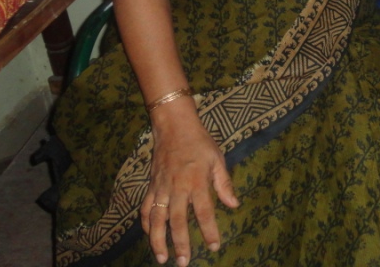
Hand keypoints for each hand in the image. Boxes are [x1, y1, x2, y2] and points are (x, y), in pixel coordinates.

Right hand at [140, 111, 239, 265]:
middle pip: (177, 220)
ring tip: (162, 258)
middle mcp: (177, 187)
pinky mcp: (151, 185)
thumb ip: (224, 183)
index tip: (214, 246)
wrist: (174, 126)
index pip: (204, 211)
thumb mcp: (217, 159)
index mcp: (196, 181)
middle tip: (183, 262)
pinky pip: (146, 208)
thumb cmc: (199, 142)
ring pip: (156, 218)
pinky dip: (145, 223)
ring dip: (158, 240)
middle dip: (180, 243)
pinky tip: (149, 235)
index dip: (209, 230)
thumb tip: (234, 204)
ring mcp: (161, 187)